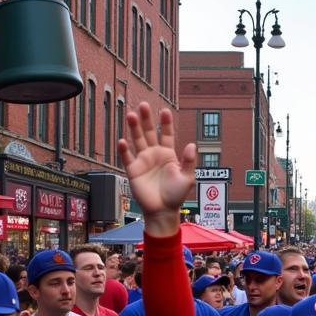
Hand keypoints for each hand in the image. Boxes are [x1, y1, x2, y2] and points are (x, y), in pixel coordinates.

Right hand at [119, 104, 195, 227]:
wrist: (163, 210)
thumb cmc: (176, 195)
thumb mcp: (187, 178)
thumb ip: (189, 162)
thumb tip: (192, 144)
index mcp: (169, 154)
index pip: (166, 134)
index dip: (165, 123)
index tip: (164, 110)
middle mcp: (155, 154)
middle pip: (150, 132)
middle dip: (146, 119)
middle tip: (143, 105)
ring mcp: (143, 161)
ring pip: (138, 140)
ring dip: (134, 128)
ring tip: (131, 115)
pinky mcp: (133, 170)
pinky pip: (127, 157)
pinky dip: (124, 150)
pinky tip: (123, 141)